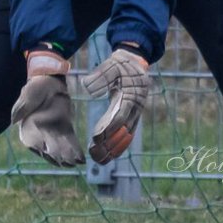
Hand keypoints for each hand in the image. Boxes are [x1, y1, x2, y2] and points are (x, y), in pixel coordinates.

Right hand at [10, 48, 84, 167]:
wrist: (49, 80)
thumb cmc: (35, 88)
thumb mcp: (27, 95)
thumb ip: (21, 107)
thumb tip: (14, 120)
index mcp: (28, 129)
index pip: (35, 143)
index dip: (42, 149)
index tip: (48, 153)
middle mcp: (41, 135)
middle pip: (50, 148)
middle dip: (58, 156)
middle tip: (66, 162)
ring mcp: (54, 133)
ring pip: (61, 148)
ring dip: (68, 156)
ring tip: (75, 163)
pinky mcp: (65, 128)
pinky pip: (71, 141)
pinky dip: (75, 150)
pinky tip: (81, 159)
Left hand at [81, 45, 150, 163]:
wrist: (136, 62)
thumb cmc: (121, 64)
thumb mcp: (111, 64)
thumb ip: (100, 75)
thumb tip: (86, 87)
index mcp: (131, 95)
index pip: (120, 116)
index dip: (109, 128)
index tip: (96, 138)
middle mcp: (136, 107)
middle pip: (124, 131)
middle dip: (110, 144)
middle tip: (95, 154)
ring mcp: (136, 112)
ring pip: (127, 136)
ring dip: (114, 149)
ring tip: (99, 159)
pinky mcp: (134, 115)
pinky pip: (129, 134)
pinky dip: (120, 146)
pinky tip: (110, 155)